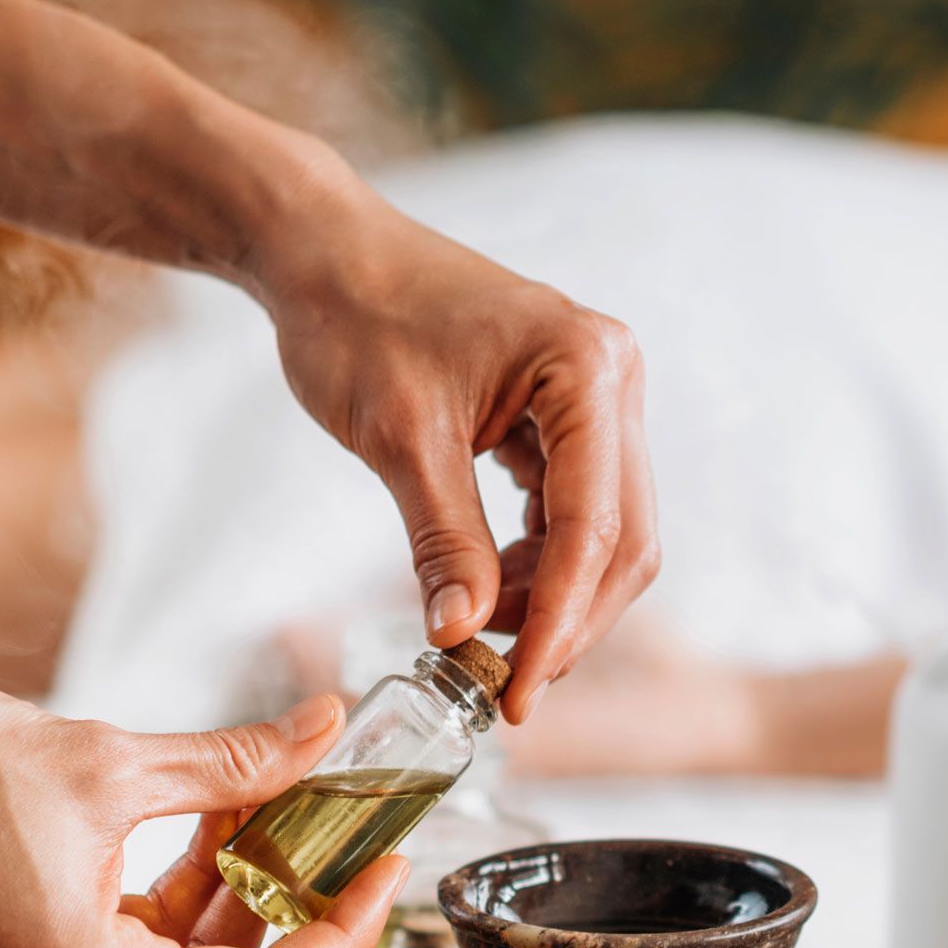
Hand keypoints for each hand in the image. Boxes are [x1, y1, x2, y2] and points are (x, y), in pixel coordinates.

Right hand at [0, 682, 405, 947]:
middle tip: (353, 849)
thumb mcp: (108, 760)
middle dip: (301, 922)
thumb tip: (326, 731)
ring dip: (241, 900)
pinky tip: (215, 824)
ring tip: (282, 811)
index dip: (339, 939)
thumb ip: (233, 761)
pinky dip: (185, 897)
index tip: (383, 874)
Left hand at [254, 168, 659, 719]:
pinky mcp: (568, 415)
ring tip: (477, 634)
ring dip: (553, 597)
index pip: (593, 526)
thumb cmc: (356, 319)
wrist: (325, 253)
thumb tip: (459, 639)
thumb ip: (441, 541)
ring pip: (606, 534)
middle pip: (622, 538)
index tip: (519, 694)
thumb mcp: (399, 439)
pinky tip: (485, 590)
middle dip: (566, 620)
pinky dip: (536, 562)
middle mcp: (612, 377)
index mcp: (586, 368)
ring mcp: (596, 396)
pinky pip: (575, 510)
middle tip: (503, 685)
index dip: (557, 622)